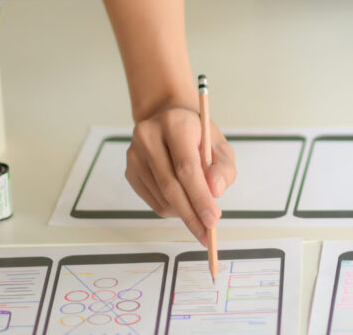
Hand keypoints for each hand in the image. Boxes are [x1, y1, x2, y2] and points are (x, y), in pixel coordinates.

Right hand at [125, 106, 236, 244]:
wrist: (169, 119)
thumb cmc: (197, 135)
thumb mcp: (219, 145)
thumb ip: (223, 168)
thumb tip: (215, 192)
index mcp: (175, 124)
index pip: (186, 168)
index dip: (200, 197)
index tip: (212, 219)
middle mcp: (149, 136)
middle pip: (170, 186)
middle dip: (191, 214)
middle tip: (206, 232)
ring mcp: (135, 154)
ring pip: (161, 197)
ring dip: (183, 212)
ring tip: (198, 209)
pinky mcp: (129, 170)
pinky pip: (152, 201)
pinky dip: (171, 208)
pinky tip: (182, 201)